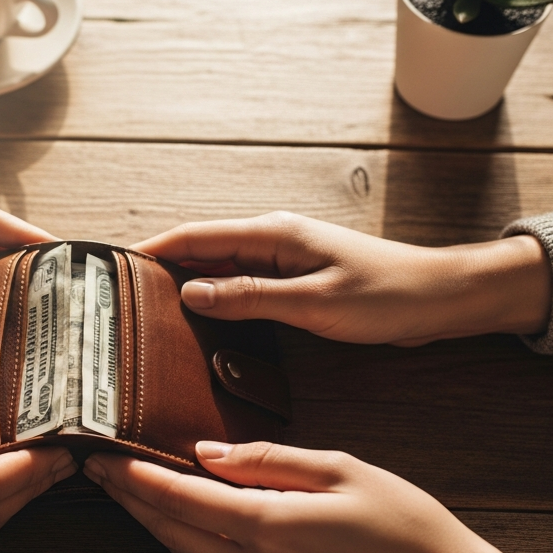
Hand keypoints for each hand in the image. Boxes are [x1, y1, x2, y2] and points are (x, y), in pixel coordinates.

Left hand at [84, 442, 539, 552]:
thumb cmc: (407, 524)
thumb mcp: (342, 469)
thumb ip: (267, 460)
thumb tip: (206, 453)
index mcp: (272, 529)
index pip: (181, 501)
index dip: (135, 478)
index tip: (102, 456)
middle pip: (172, 533)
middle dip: (129, 501)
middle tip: (95, 470)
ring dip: (153, 524)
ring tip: (125, 492)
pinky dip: (186, 543)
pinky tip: (179, 521)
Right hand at [132, 212, 550, 345]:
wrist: (442, 298)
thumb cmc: (388, 296)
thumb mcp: (314, 302)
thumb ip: (250, 297)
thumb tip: (192, 293)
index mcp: (274, 234)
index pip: (196, 236)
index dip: (152, 249)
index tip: (111, 267)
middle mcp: (273, 238)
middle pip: (201, 249)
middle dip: (160, 267)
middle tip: (119, 297)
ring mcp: (284, 258)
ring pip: (219, 267)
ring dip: (186, 283)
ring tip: (147, 310)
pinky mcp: (295, 279)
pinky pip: (241, 282)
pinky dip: (215, 295)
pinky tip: (201, 319)